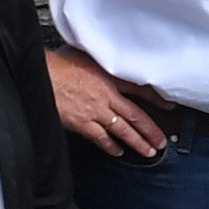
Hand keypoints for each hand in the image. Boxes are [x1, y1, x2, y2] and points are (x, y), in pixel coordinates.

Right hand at [48, 48, 167, 159]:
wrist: (39, 74)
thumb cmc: (57, 64)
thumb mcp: (86, 56)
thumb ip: (100, 65)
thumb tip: (106, 64)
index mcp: (109, 76)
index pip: (140, 89)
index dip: (156, 98)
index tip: (169, 105)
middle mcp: (107, 95)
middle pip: (136, 115)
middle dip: (152, 131)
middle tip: (162, 142)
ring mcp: (95, 111)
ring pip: (123, 130)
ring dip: (138, 142)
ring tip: (148, 151)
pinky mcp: (82, 123)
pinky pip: (101, 138)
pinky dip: (110, 147)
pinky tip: (117, 152)